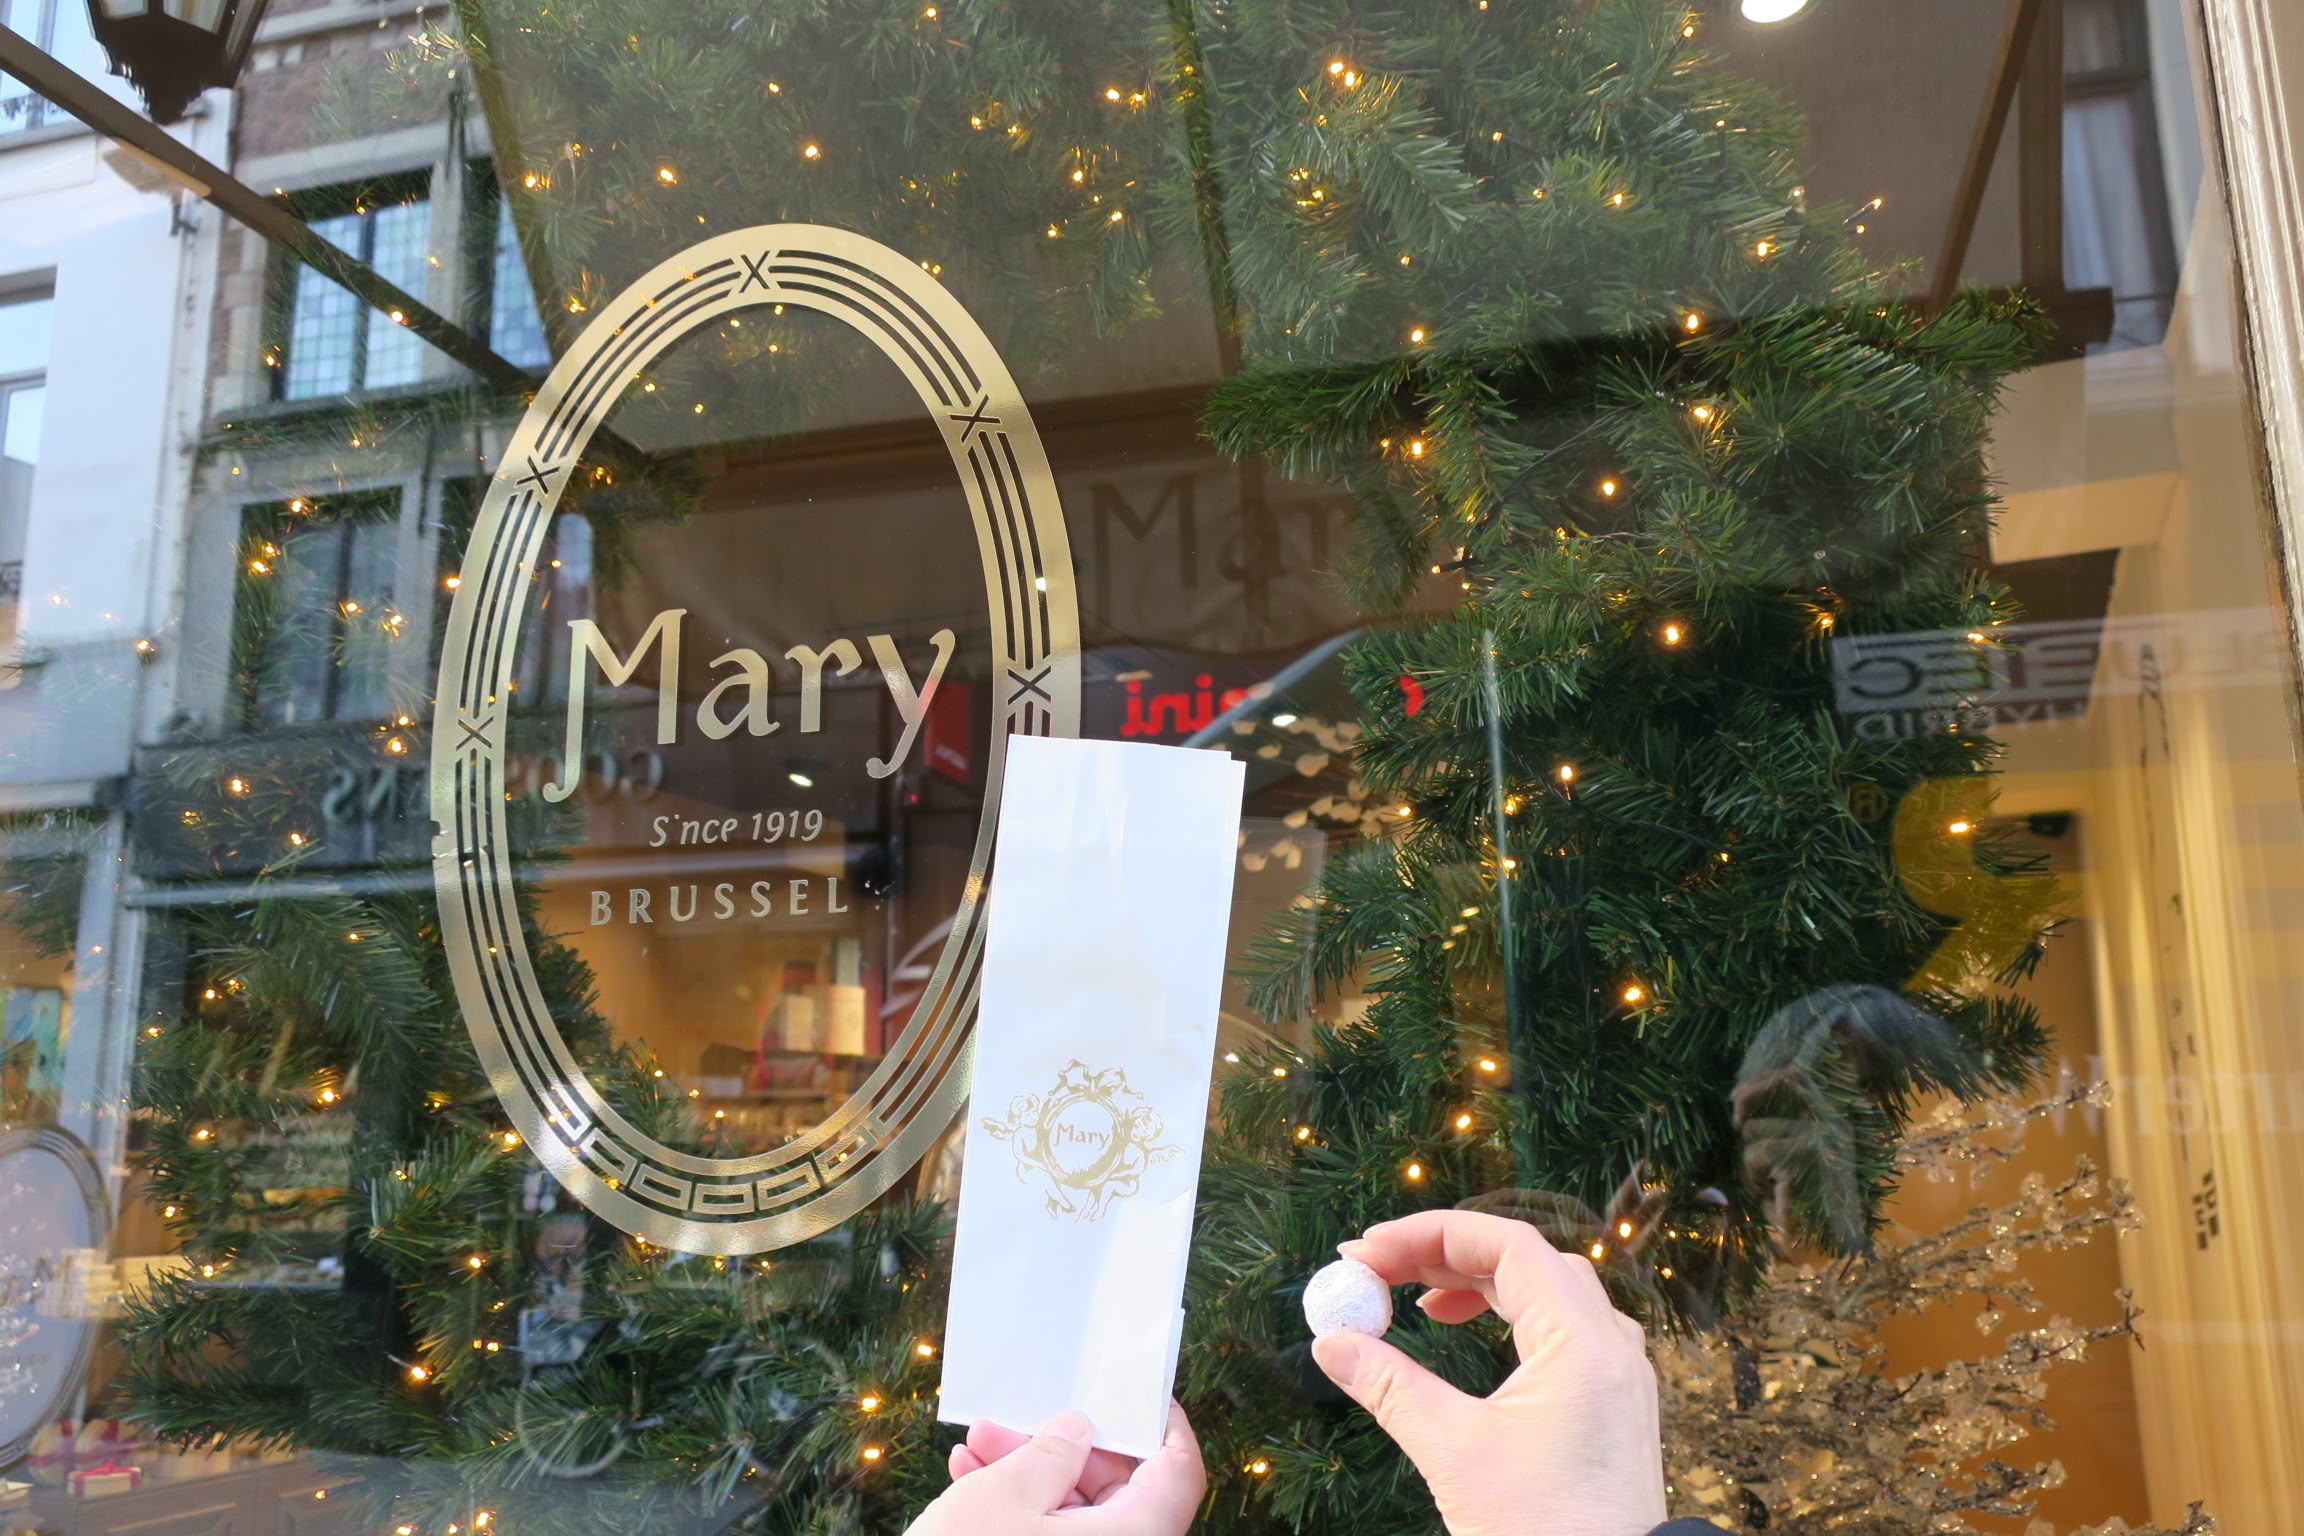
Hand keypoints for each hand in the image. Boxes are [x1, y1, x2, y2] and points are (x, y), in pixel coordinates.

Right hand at [906, 1402, 1205, 1534]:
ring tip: (977, 1444)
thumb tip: (1077, 1431)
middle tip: (1019, 1417)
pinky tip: (969, 1478)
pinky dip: (1020, 1510)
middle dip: (1064, 1446)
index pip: (1179, 1472)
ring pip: (1077, 1515)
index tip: (1131, 1391)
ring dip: (1029, 1473)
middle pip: (1119, 1491)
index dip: (1160, 1425)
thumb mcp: (1003, 1494)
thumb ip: (1048, 1454)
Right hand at [1311, 1210, 1668, 1535]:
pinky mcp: (1611, 1403)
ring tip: (1415, 1297)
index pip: (1507, 1245)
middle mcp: (1611, 1345)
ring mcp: (1617, 1375)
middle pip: (1525, 1260)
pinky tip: (1466, 1333)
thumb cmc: (1543, 1532)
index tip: (1368, 1250)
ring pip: (1545, 1291)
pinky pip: (1560, 1328)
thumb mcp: (1454, 1454)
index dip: (1431, 1234)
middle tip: (1376, 1269)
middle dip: (1445, 1254)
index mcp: (1583, 1343)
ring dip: (1476, 1282)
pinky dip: (1507, 1314)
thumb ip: (1390, 1388)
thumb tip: (1331, 1343)